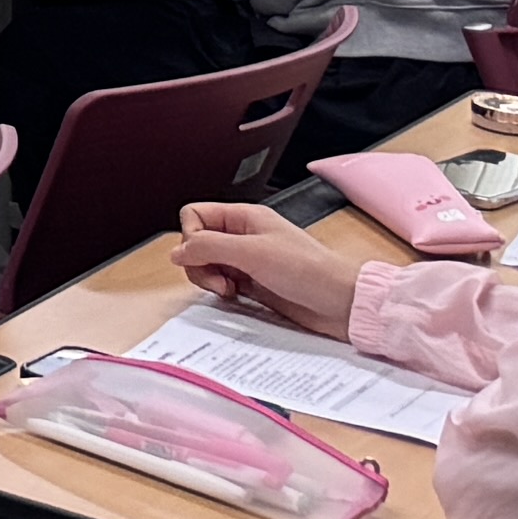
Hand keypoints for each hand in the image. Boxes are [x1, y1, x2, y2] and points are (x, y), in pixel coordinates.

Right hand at [170, 204, 360, 333]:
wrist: (341, 303)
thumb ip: (210, 247)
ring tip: (229, 289)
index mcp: (244, 217)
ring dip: (209, 279)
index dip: (190, 237)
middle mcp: (243, 236)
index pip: (195, 215)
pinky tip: (236, 296)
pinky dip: (221, 291)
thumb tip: (176, 252)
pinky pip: (221, 283)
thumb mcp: (253, 253)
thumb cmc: (310, 271)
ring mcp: (247, 261)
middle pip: (196, 242)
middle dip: (199, 263)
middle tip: (218, 280)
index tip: (201, 257)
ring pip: (206, 264)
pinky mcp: (253, 284)